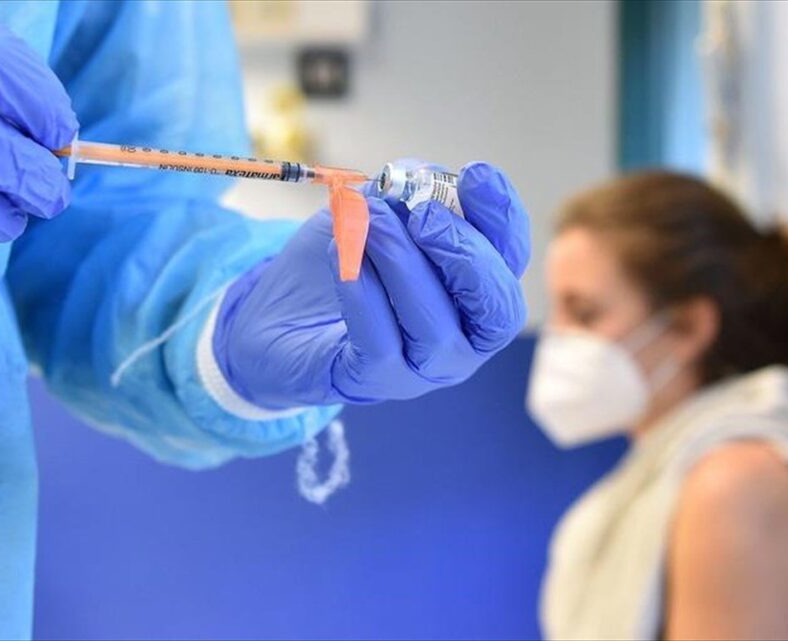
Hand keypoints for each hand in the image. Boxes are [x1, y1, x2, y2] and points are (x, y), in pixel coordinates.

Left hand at [214, 161, 529, 407]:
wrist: (276, 315)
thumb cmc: (342, 263)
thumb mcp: (376, 213)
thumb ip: (403, 196)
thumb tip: (420, 178)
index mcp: (476, 290)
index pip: (511, 257)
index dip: (502, 216)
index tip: (474, 173)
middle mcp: (463, 337)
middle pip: (496, 307)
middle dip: (466, 253)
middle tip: (422, 213)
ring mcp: (421, 368)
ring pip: (436, 327)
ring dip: (404, 265)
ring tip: (369, 223)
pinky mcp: (371, 382)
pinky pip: (379, 341)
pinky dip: (364, 293)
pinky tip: (342, 256)